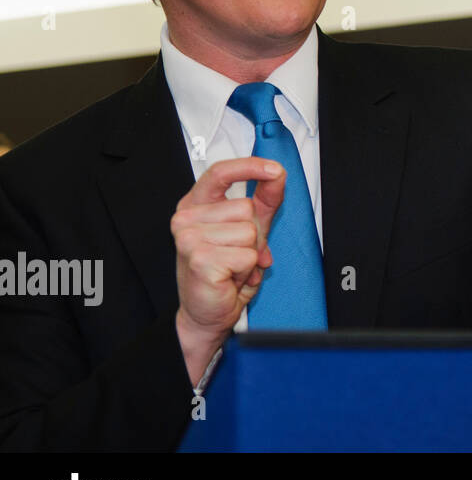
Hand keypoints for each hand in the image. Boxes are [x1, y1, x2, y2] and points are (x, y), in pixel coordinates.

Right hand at [172, 157, 284, 385]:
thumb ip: (264, 200)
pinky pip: (249, 255)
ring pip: (250, 232)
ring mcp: (189, 237)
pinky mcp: (199, 258)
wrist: (207, 312)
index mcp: (195, 205)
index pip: (220, 172)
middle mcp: (186, 218)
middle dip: (253, 235)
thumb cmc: (224, 270)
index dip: (249, 167)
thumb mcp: (250, 229)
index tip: (273, 169)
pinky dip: (248, 269)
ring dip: (250, 254)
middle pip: (246, 208)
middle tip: (236, 254)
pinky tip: (230, 277)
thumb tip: (277, 174)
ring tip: (232, 266)